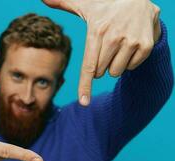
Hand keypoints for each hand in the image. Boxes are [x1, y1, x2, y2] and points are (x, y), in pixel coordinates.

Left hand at [43, 0, 160, 105]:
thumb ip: (63, 2)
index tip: (84, 102)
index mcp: (96, 31)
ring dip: (114, 63)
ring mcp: (131, 42)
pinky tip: (129, 44)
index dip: (85, 85)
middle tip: (105, 45)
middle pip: (101, 72)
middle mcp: (114, 38)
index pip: (88, 66)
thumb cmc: (106, 4)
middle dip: (100, 64)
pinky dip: (128, 60)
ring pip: (115, 72)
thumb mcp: (85, 2)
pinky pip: (131, 67)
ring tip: (117, 44)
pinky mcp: (145, 45)